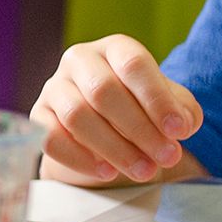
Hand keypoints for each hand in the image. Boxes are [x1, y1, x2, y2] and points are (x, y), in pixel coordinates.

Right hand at [30, 34, 203, 184]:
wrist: (108, 132)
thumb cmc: (143, 112)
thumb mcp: (171, 106)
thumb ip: (182, 110)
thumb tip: (179, 125)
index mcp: (114, 48)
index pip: (132, 64)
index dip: (156, 99)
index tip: (179, 132)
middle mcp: (79, 60)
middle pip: (102, 90)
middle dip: (139, 129)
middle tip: (167, 158)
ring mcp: (54, 87)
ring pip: (76, 115)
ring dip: (114, 148)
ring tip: (144, 171)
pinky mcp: (39, 115)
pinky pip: (50, 137)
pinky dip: (81, 158)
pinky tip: (108, 172)